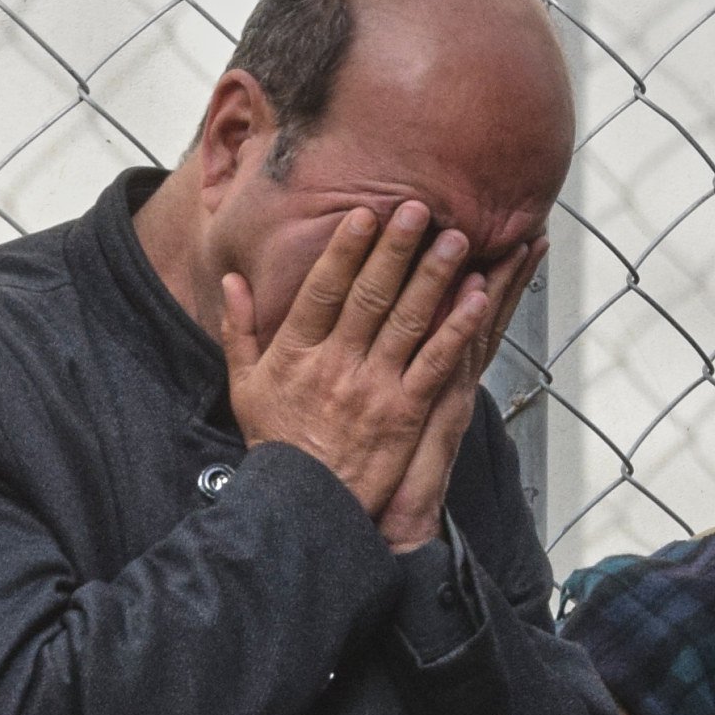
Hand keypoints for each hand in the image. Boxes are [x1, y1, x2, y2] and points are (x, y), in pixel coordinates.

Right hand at [220, 203, 502, 526]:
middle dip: (396, 249)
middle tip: (419, 208)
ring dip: (434, 277)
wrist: (303, 507)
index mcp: (296, 353)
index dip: (344, 250)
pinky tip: (478, 299)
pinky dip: (457, 329)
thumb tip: (236, 281)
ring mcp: (373, 388)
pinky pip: (435, 364)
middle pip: (370, 295)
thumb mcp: (243, 386)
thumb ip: (240, 330)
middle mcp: (335, 364)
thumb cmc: (277, 445)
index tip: (363, 214)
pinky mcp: (404, 413)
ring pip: (407, 321)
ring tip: (456, 240)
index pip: (322, 289)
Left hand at [372, 243, 536, 550]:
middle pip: (477, 315)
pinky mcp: (433, 414)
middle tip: (523, 227)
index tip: (502, 241)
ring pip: (474, 331)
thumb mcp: (374, 413)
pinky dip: (466, 331)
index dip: (481, 279)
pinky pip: (451, 363)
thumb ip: (365, 365)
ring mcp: (444, 395)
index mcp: (429, 375)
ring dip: (495, 286)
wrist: (383, 527)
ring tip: (518, 244)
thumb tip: (359, 329)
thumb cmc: (369, 471)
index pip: (456, 315)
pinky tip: (480, 297)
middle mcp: (445, 380)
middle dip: (500, 270)